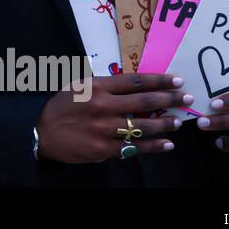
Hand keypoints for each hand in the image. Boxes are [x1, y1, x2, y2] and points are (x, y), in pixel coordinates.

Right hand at [35, 74, 189, 163]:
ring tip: (178, 122)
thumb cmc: (62, 106)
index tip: (177, 80)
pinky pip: (135, 147)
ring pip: (144, 125)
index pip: (135, 81)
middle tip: (186, 98)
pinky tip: (167, 144)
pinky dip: (154, 146)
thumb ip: (105, 86)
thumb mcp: (80, 87)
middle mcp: (103, 106)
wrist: (42, 133)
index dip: (159, 80)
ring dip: (165, 123)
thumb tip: (135, 85)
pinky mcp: (104, 148)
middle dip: (169, 99)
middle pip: (144, 101)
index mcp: (97, 87)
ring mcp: (104, 129)